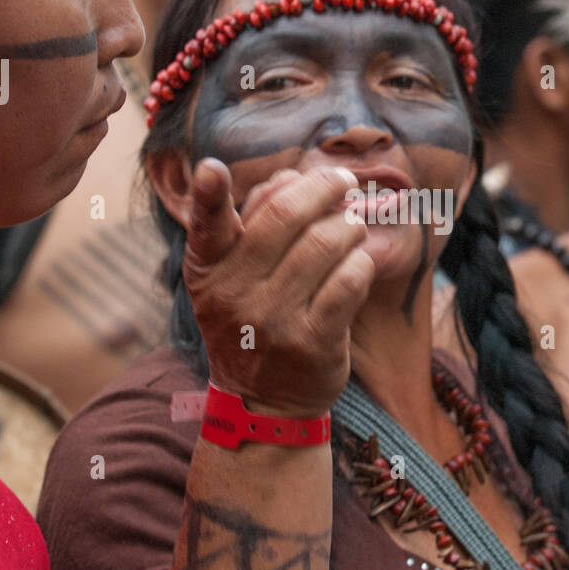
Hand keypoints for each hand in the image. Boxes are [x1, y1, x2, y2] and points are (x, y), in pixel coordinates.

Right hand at [183, 160, 374, 416]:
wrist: (262, 400)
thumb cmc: (252, 318)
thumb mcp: (231, 276)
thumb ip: (253, 222)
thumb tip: (291, 176)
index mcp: (209, 269)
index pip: (206, 227)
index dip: (208, 196)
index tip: (212, 169)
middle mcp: (235, 293)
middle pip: (285, 216)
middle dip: (323, 187)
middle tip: (343, 181)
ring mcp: (274, 320)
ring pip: (325, 243)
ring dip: (349, 225)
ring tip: (352, 228)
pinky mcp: (313, 343)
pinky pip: (349, 281)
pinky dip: (362, 262)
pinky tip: (359, 263)